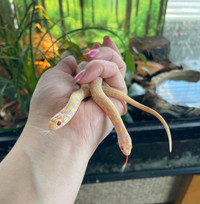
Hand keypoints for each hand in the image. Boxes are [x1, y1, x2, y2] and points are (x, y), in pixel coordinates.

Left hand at [27, 36, 126, 153]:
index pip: (101, 66)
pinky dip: (100, 68)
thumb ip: (67, 67)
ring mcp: (109, 95)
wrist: (57, 127)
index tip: (102, 40)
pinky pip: (116, 72)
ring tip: (81, 75)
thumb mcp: (55, 77)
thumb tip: (73, 59)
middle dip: (102, 52)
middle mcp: (100, 91)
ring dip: (98, 60)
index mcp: (85, 86)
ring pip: (116, 65)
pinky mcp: (118, 99)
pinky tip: (84, 80)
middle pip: (112, 63)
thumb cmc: (49, 104)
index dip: (104, 52)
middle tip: (88, 53)